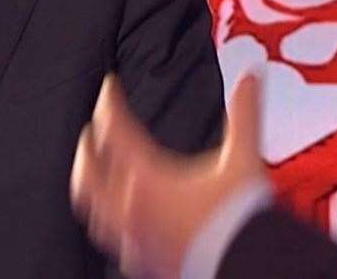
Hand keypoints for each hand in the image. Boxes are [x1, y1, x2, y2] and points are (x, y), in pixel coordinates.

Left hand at [70, 73, 265, 277]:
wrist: (240, 267)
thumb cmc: (236, 220)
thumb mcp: (242, 158)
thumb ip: (244, 113)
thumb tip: (251, 78)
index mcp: (149, 179)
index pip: (115, 131)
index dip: (109, 103)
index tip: (109, 87)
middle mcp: (130, 210)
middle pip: (88, 173)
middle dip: (85, 148)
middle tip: (89, 131)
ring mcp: (132, 239)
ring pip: (92, 210)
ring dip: (89, 186)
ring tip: (93, 176)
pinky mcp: (141, 262)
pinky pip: (111, 239)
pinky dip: (108, 221)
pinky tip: (119, 221)